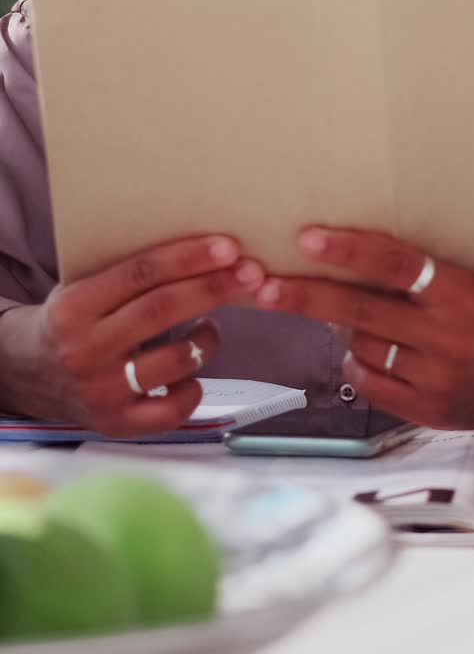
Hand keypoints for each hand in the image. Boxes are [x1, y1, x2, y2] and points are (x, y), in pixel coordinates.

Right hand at [0, 236, 264, 437]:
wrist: (25, 373)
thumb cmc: (71, 319)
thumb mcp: (82, 287)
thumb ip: (127, 276)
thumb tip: (203, 251)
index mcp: (76, 306)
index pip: (140, 274)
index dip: (188, 258)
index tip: (228, 247)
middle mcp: (85, 349)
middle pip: (162, 311)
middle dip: (213, 289)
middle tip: (250, 274)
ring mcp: (101, 391)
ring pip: (173, 361)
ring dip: (206, 340)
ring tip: (211, 328)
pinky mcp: (115, 424)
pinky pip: (169, 412)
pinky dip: (191, 391)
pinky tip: (191, 374)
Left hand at [257, 226, 473, 430]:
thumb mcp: (472, 279)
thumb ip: (420, 274)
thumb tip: (347, 257)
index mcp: (460, 292)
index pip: (395, 263)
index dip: (349, 249)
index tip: (307, 238)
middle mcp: (447, 335)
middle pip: (360, 311)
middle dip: (306, 296)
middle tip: (264, 285)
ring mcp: (436, 378)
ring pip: (360, 347)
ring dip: (346, 330)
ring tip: (360, 319)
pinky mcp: (427, 412)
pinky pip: (369, 382)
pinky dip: (359, 364)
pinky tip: (373, 352)